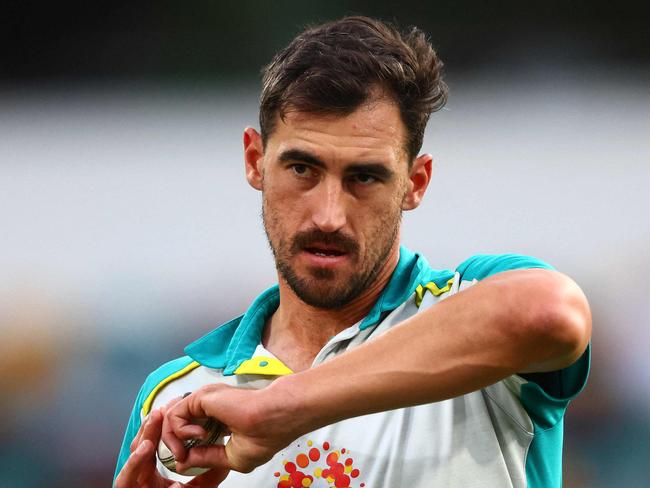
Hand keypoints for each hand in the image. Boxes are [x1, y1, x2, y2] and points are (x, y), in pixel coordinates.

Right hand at [115, 406, 228, 487]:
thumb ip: (207, 476)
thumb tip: (224, 461)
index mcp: (154, 470)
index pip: (158, 442)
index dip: (164, 426)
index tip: (175, 410)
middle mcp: (142, 473)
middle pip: (145, 442)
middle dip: (154, 424)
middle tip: (165, 408)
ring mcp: (133, 482)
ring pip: (134, 453)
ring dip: (145, 434)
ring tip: (156, 419)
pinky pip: (127, 476)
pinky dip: (135, 461)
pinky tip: (146, 447)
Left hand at [161, 382, 299, 474]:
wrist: (278, 417)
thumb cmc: (267, 433)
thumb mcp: (231, 457)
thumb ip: (206, 458)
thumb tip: (183, 463)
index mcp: (218, 418)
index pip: (190, 428)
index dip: (182, 446)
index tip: (185, 461)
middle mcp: (209, 406)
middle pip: (177, 421)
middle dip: (173, 443)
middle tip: (181, 458)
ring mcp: (205, 400)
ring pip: (172, 418)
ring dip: (173, 440)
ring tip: (186, 451)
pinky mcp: (201, 397)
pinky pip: (174, 415)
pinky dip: (179, 432)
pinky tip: (198, 437)